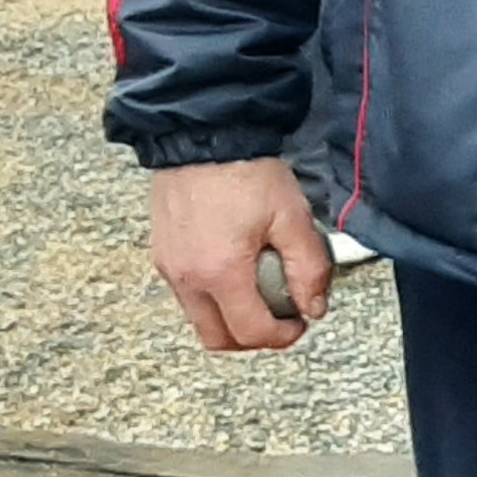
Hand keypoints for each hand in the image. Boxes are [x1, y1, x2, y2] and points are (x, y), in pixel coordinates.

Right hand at [150, 159, 328, 352]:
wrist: (204, 137)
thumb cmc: (246, 172)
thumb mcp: (292, 217)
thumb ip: (308, 267)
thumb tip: (313, 306)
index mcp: (220, 272)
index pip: (249, 332)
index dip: (281, 337)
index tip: (300, 324)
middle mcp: (186, 277)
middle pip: (216, 338)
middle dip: (253, 338)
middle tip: (281, 320)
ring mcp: (169, 267)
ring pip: (199, 318)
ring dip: (231, 317)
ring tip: (263, 292)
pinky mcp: (162, 254)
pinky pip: (187, 294)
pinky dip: (214, 296)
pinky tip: (239, 271)